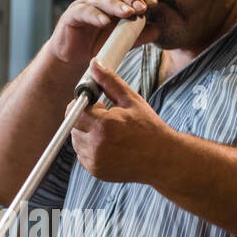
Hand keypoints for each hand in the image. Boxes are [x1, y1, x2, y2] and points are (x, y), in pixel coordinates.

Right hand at [49, 0, 158, 66]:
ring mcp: (85, 5)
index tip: (154, 2)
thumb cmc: (97, 45)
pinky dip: (96, 16)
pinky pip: (85, 12)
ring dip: (117, 5)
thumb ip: (138, 35)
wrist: (73, 58)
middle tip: (144, 7)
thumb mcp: (121, 41)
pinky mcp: (72, 15)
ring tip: (129, 13)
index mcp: (114, 0)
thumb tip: (158, 30)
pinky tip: (105, 22)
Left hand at [71, 57, 176, 183]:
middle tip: (107, 116)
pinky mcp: (96, 171)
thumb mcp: (131, 100)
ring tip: (110, 131)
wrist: (163, 159)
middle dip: (85, 117)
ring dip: (87, 132)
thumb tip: (94, 64)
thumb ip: (109, 81)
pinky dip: (91, 147)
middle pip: (73, 125)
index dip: (82, 104)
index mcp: (103, 126)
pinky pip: (82, 154)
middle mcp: (96, 146)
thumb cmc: (149, 128)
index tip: (97, 103)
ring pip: (76, 140)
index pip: (73, 111)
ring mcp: (95, 162)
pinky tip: (110, 144)